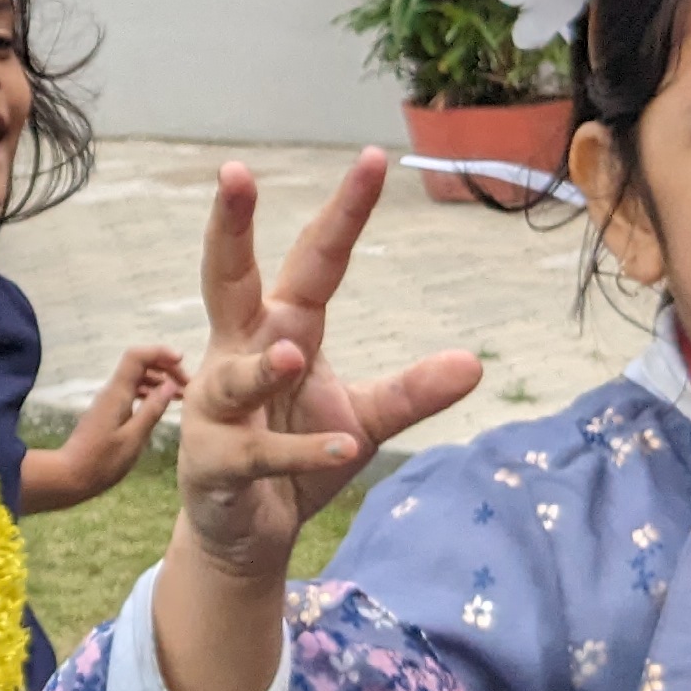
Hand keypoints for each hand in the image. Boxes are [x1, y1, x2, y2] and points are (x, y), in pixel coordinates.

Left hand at [29, 340, 186, 510]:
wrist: (71, 475)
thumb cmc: (103, 461)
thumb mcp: (134, 437)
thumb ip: (152, 409)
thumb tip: (171, 385)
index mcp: (117, 393)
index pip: (136, 357)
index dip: (160, 353)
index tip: (182, 362)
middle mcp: (111, 391)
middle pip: (139, 364)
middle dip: (165, 368)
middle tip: (187, 385)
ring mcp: (109, 401)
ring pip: (136, 378)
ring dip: (159, 381)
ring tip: (180, 396)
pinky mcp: (108, 412)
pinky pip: (131, 392)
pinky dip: (149, 393)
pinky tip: (160, 406)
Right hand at [175, 152, 479, 587]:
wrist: (248, 532)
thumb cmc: (295, 456)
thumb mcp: (363, 419)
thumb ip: (411, 391)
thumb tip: (475, 362)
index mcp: (278, 327)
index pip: (312, 261)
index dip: (343, 214)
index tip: (372, 158)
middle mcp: (236, 354)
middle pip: (227, 281)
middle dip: (229, 229)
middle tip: (233, 173)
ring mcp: (215, 408)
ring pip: (235, 376)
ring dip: (263, 367)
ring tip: (294, 355)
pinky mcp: (215, 463)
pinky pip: (260, 454)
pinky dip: (301, 451)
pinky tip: (342, 450)